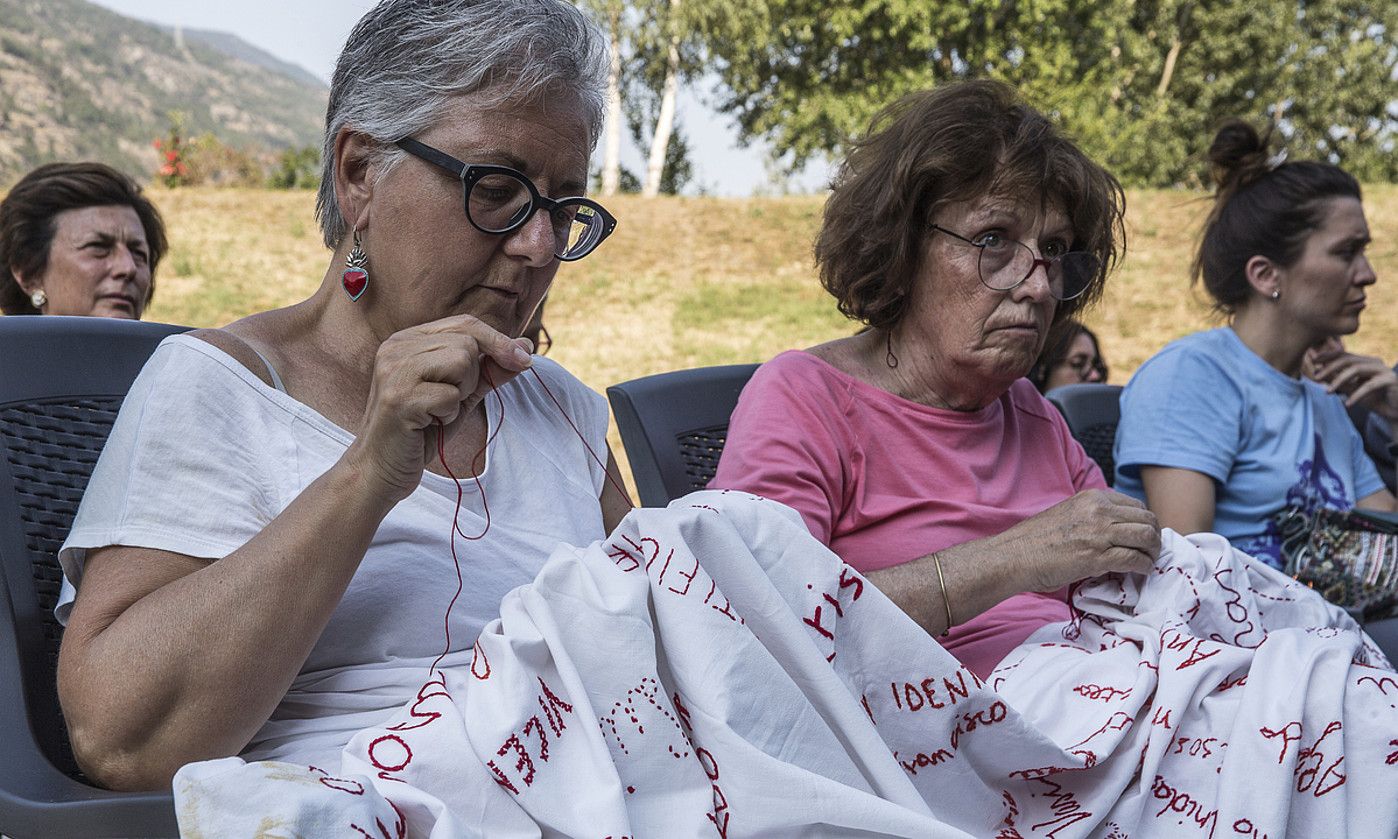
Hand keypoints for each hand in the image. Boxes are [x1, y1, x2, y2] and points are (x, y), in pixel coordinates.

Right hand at [346, 314, 534, 500]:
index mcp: (408, 340)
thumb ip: (490, 371)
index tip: (525, 359)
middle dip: (472, 376)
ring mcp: (394, 370)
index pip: (465, 323)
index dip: (499, 340)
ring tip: (437, 411)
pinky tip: (427, 424)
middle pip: (467, 342)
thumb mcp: (461, 395)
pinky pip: (450, 396)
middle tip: (448, 401)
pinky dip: (448, 415)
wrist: (381, 469)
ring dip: (460, 394)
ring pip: (461, 362)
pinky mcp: (398, 397)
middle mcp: (396, 347)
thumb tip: (526, 349)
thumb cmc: (422, 431)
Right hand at [995, 489, 1159, 591]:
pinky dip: (1143, 567)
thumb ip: (1093, 516)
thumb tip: (1116, 530)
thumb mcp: (1068, 514)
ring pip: (1146, 537)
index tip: (1142, 537)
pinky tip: (1139, 571)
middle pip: (1147, 520)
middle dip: (1154, 538)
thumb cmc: (1035, 540)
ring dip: (1152, 552)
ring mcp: (1099, 533)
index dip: (1144, 523)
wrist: (1014, 556)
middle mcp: (1099, 510)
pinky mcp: (1097, 556)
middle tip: (1150, 552)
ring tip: (1147, 562)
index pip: (1136, 506)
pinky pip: (1135, 559)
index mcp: (1092, 498)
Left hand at [1306, 339, 1397, 420]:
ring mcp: (1383, 369)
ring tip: (1327, 392)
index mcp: (1365, 362)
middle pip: (1348, 360)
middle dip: (1330, 368)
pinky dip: (1357, 395)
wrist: (1396, 411)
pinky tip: (1348, 404)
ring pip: (1356, 370)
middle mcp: (1374, 362)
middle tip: (1316, 378)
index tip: (1313, 362)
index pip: (1344, 354)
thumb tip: (1319, 374)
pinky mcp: (1390, 380)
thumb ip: (1338, 381)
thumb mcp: (1351, 390)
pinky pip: (1369, 386)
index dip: (1328, 356)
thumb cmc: (1374, 399)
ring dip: (1339, 380)